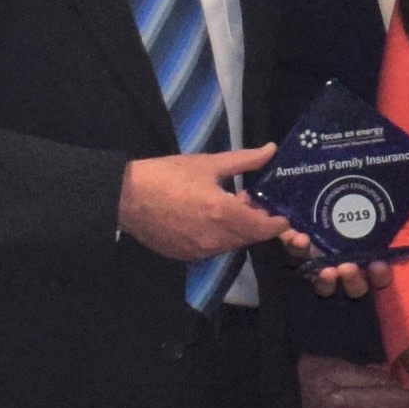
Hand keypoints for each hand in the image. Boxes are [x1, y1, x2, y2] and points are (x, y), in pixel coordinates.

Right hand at [119, 147, 296, 264]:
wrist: (125, 198)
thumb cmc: (166, 176)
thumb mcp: (207, 163)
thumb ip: (244, 160)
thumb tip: (271, 151)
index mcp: (223, 214)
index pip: (264, 228)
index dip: (278, 223)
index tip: (283, 213)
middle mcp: (215, 239)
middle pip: (249, 237)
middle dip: (256, 222)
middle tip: (251, 202)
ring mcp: (199, 251)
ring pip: (231, 244)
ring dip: (237, 229)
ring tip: (227, 205)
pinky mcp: (185, 256)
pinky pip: (212, 249)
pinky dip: (218, 236)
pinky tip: (207, 218)